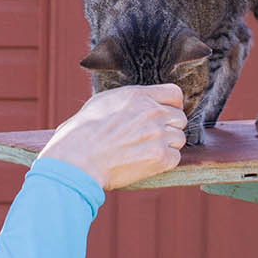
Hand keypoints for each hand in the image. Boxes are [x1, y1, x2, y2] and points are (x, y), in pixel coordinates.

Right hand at [37, 84, 186, 189]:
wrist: (77, 160)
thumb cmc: (81, 133)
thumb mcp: (101, 103)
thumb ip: (127, 101)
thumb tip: (136, 104)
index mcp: (139, 96)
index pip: (174, 94)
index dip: (171, 105)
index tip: (164, 114)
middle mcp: (153, 112)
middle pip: (180, 118)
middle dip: (169, 127)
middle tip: (151, 137)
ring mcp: (158, 135)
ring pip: (179, 139)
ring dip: (167, 146)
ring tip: (145, 151)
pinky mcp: (159, 157)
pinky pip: (175, 158)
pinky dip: (164, 162)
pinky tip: (147, 162)